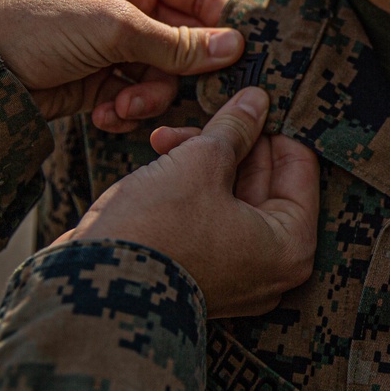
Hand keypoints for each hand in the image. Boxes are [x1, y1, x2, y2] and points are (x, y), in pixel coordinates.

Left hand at [0, 0, 243, 129]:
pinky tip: (108, 115)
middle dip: (182, 71)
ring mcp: (119, 42)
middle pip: (191, 40)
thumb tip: (237, 48)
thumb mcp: (112, 26)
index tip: (236, 56)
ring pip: (168, 74)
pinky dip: (130, 109)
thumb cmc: (32, 22)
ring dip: (152, 96)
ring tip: (125, 106)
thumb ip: (177, 42)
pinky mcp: (105, 77)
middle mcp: (132, 2)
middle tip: (184, 92)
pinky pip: (141, 95)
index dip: (222, 24)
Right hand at [61, 87, 319, 317]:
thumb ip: (235, 128)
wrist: (89, 290)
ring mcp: (237, 275)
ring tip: (166, 137)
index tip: (248, 102)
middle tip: (202, 117)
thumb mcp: (201, 162)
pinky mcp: (201, 274)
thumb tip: (257, 100)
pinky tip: (161, 156)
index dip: (271, 129)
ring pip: (233, 197)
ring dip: (203, 159)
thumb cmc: (156, 230)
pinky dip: (191, 188)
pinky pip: (210, 219)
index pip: (300, 168)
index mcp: (291, 246)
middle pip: (265, 182)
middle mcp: (272, 268)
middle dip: (229, 144)